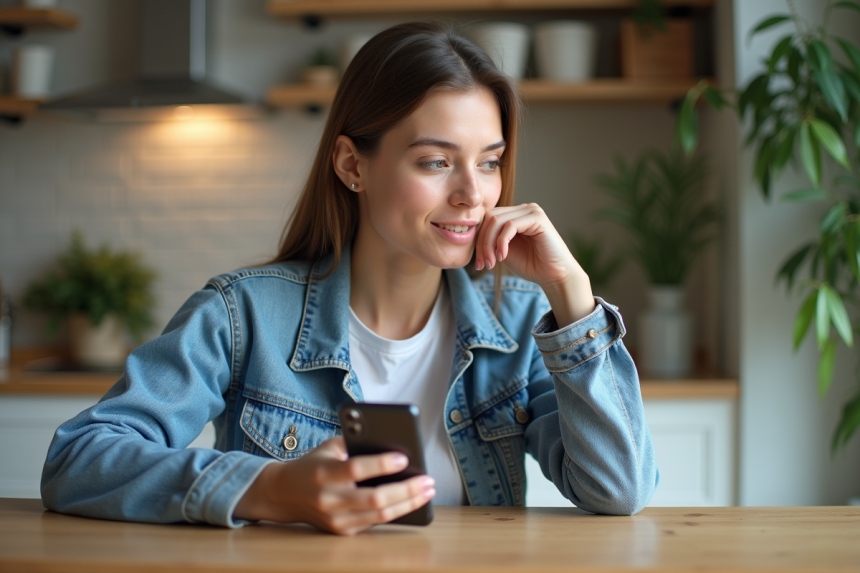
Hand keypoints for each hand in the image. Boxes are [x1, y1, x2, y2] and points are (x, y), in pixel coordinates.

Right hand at [233, 437, 435, 534]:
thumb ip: (356, 443)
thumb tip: (393, 445)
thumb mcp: (329, 447)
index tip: (404, 457)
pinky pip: (376, 523)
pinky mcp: (342, 531)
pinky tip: (413, 501)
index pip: (356, 469)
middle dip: (406, 489)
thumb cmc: (313, 465)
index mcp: (323, 473)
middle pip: (374, 498)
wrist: (284, 494)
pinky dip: (397, 512)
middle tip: (428, 480)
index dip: (381, 464)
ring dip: (409, 503)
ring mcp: (335, 519)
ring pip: (380, 515)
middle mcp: (329, 499)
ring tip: (427, 491)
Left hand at [474, 203, 594, 325]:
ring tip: (492, 263)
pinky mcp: (537, 217)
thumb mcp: (502, 251)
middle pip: (489, 217)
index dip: (478, 240)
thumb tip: (469, 234)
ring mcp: (531, 210)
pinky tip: (503, 257)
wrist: (554, 276)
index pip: (487, 219)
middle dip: (481, 243)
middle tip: (483, 264)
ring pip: (496, 220)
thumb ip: (490, 239)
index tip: (479, 263)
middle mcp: (523, 209)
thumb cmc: (531, 265)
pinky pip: (510, 225)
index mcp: (515, 215)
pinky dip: (501, 242)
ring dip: (489, 244)